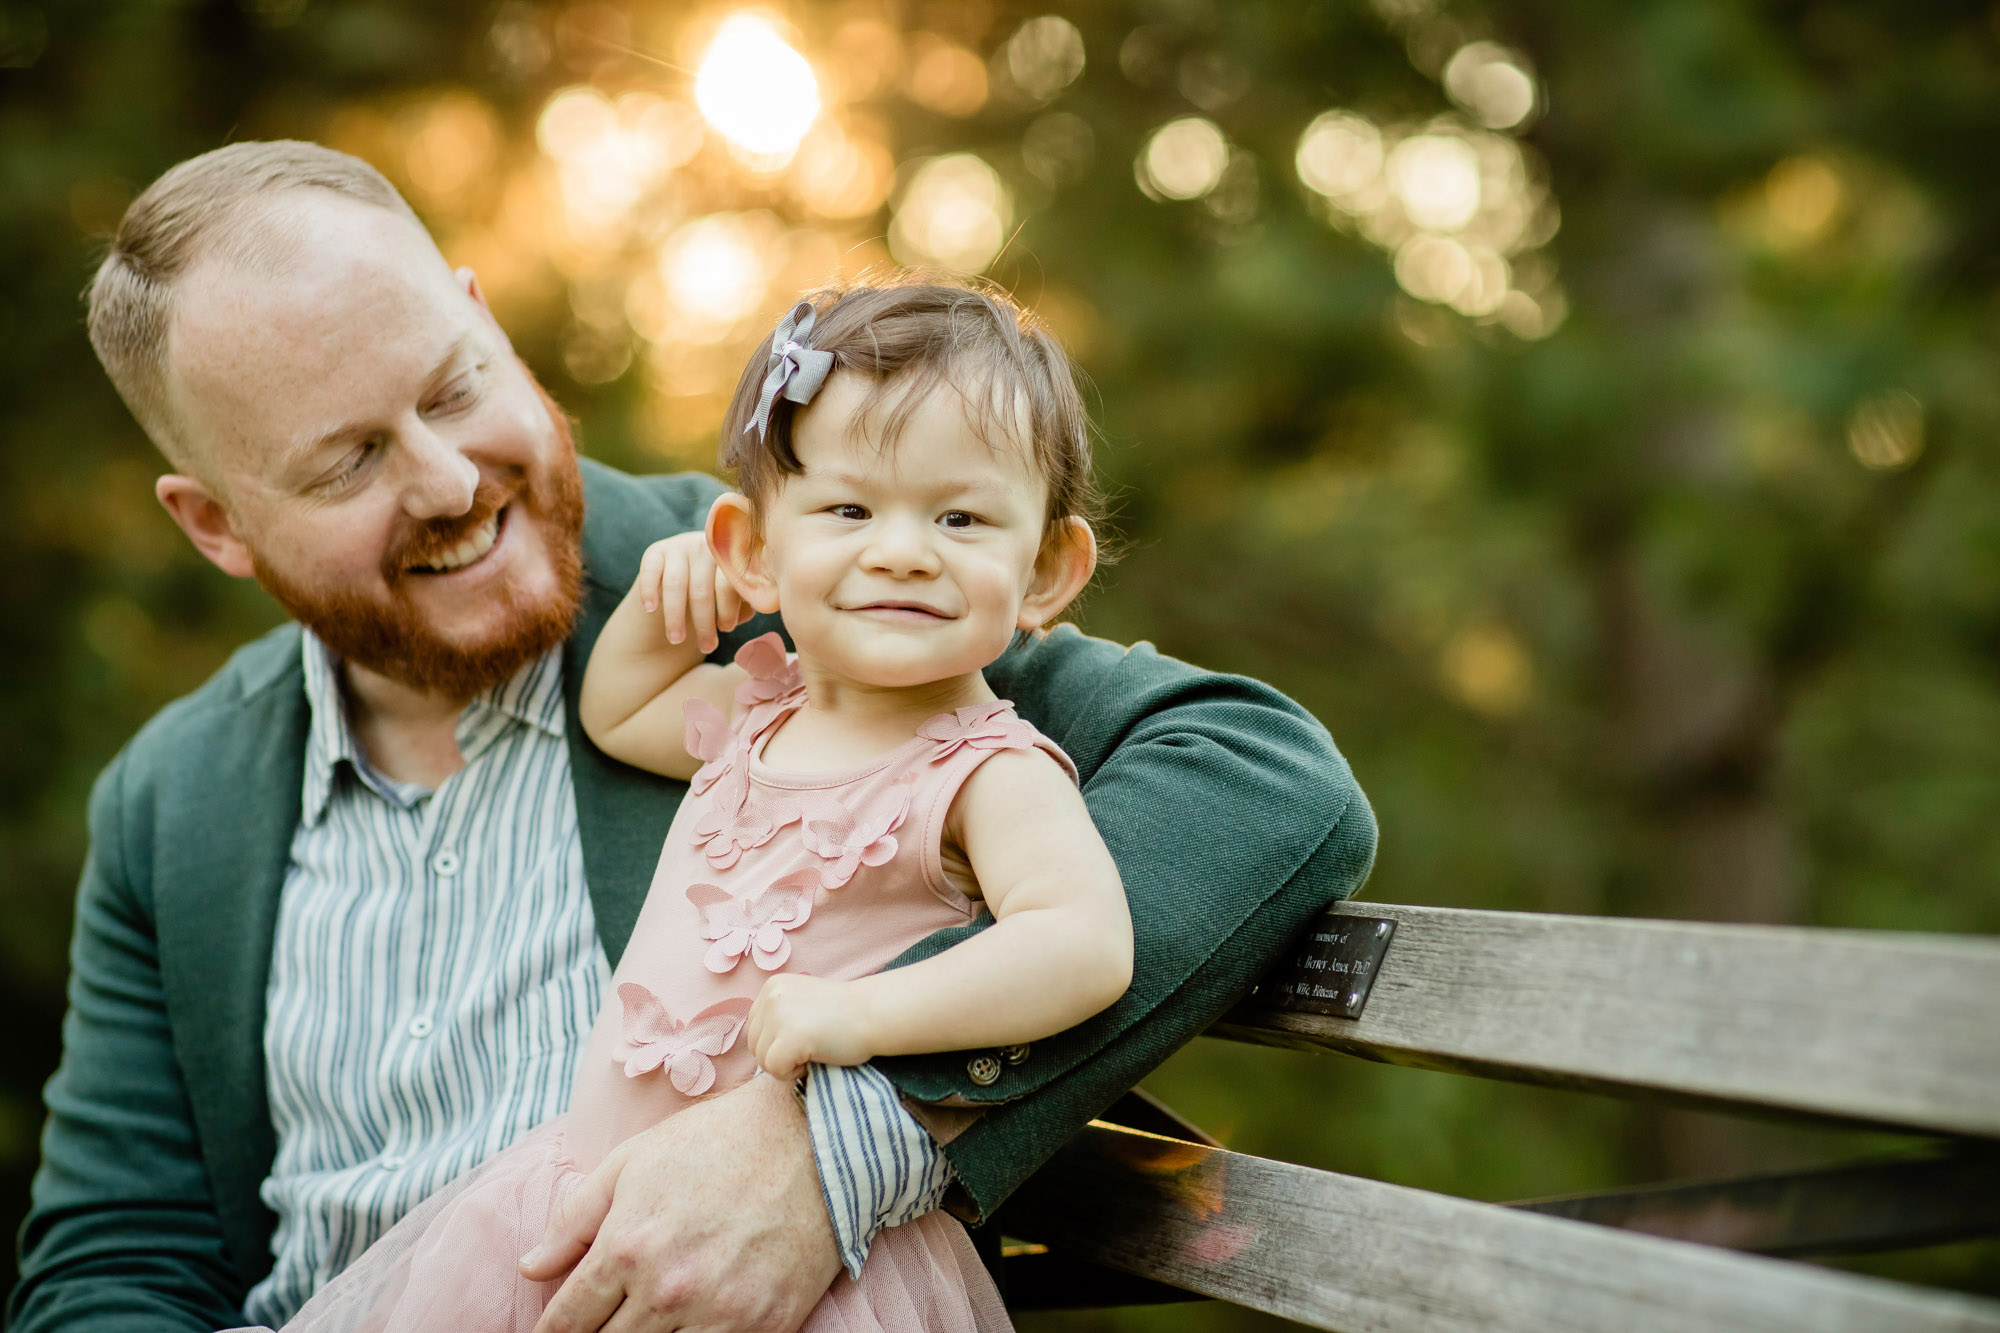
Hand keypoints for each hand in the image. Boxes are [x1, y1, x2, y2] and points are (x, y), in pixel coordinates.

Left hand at [521, 1073, 839, 1332]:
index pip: (567, 1321)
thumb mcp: (633, 1161)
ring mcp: (718, 1314)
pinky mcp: (764, 1327)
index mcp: (626, 1248)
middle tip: (599, 1326)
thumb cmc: (719, 1141)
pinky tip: (689, 1329)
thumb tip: (532, 1267)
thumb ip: (574, 1218)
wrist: (817, 1139)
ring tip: (646, 1324)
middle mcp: (667, 1290)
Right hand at [634, 531, 750, 654]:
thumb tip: (747, 612)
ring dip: (675, 616)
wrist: (689, 574)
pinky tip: (650, 609)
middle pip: (702, 588)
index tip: (726, 629)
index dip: (728, 608)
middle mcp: (705, 547)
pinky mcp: (656, 551)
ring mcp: (680, 546)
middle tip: (707, 647)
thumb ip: (744, 603)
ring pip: (675, 585)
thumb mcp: (735, 595)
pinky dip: (649, 590)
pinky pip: (650, 570)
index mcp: (730, 555)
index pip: (729, 582)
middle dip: (704, 622)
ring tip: (677, 640)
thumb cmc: (720, 591)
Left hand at [748, 974, 874, 1081]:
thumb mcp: (802, 1001)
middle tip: (811, 1046)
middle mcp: (771, 996)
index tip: (805, 1035)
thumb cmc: (845, 1014)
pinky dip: (792, 1073)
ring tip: (814, 1050)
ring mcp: (778, 1016)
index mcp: (772, 986)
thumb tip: (759, 1043)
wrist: (874, 1013)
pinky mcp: (788, 1037)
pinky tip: (814, 1058)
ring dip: (786, 1064)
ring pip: (762, 1059)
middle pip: (754, 1044)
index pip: (754, 1027)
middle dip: (779, 1054)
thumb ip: (780, 1013)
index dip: (776, 1041)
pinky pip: (774, 1069)